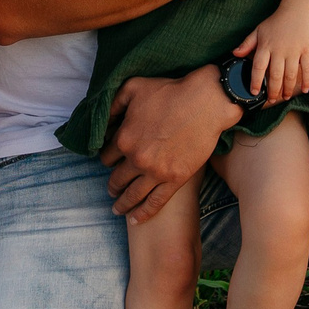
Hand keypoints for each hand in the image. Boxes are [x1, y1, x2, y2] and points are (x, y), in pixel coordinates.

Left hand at [99, 67, 238, 221]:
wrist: (204, 103)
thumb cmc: (170, 92)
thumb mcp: (133, 87)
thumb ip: (113, 103)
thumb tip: (103, 118)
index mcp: (124, 138)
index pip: (106, 157)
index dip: (107, 159)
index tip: (110, 161)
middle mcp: (137, 159)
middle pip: (117, 179)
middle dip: (112, 185)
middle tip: (111, 189)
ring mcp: (156, 172)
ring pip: (132, 195)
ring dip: (122, 203)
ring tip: (117, 208)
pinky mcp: (175, 180)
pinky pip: (155, 203)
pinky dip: (143, 213)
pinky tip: (134, 220)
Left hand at [235, 13, 308, 102]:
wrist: (297, 10)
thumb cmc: (276, 22)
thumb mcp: (258, 30)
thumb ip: (247, 44)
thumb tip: (235, 53)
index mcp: (266, 46)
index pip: (258, 67)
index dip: (256, 81)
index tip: (254, 92)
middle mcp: (279, 50)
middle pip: (275, 75)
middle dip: (273, 90)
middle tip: (271, 100)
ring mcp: (294, 51)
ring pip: (290, 75)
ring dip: (287, 89)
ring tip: (284, 97)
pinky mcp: (307, 50)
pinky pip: (307, 68)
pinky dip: (306, 80)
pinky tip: (304, 90)